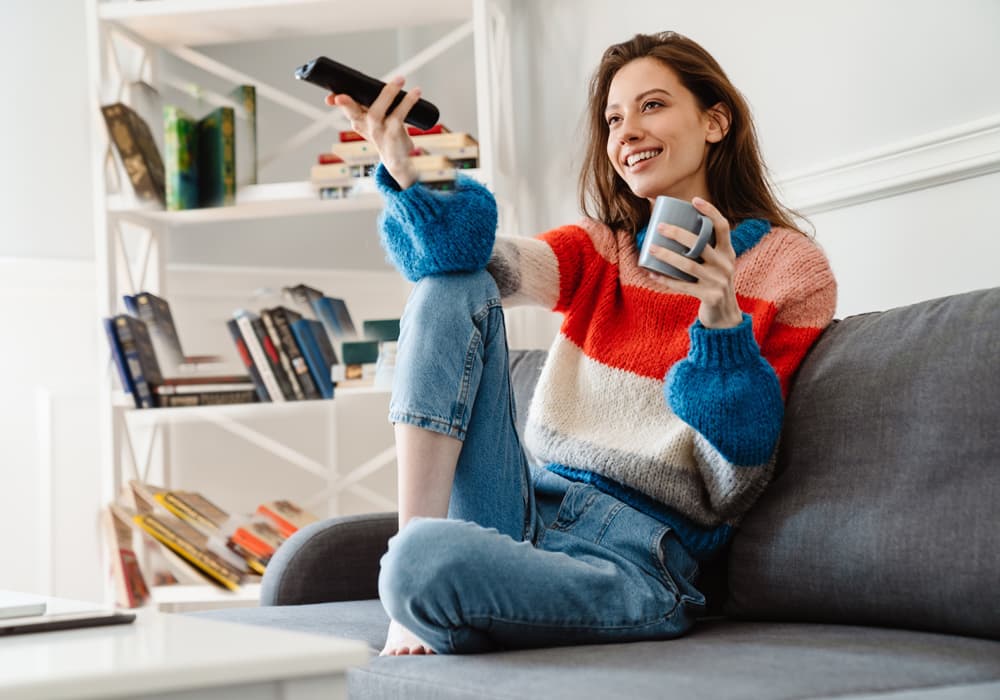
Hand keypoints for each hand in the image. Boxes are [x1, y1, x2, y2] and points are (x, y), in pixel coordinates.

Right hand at [325, 76, 420, 188]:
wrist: (397, 158)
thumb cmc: (384, 133)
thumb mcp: (371, 119)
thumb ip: (364, 104)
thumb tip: (359, 86)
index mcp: (359, 121)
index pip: (346, 109)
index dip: (338, 102)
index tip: (330, 98)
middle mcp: (366, 126)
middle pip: (355, 114)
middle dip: (347, 104)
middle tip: (340, 97)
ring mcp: (379, 132)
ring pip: (376, 113)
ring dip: (387, 95)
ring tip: (400, 79)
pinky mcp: (394, 134)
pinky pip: (399, 116)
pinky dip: (408, 102)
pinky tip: (416, 92)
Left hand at [644, 197, 742, 328]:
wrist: (725, 315)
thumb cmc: (713, 283)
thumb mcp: (717, 264)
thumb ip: (705, 249)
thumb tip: (676, 228)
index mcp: (728, 252)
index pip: (723, 226)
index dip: (710, 211)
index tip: (694, 200)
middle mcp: (725, 265)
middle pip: (700, 244)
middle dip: (678, 233)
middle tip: (659, 227)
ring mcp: (718, 281)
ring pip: (688, 265)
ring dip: (666, 255)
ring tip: (650, 248)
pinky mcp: (709, 296)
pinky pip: (682, 285)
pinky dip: (665, 279)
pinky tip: (651, 272)